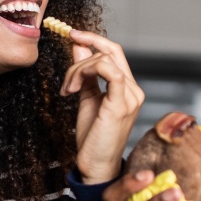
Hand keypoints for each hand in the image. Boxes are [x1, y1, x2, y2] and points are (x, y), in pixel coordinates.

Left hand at [60, 29, 144, 183]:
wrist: (95, 166)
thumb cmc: (93, 137)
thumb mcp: (86, 97)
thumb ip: (85, 73)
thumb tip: (78, 46)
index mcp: (127, 88)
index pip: (114, 51)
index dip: (94, 38)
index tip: (72, 34)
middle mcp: (134, 90)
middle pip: (110, 51)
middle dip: (81, 56)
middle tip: (66, 79)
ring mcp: (131, 97)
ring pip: (105, 60)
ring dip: (78, 69)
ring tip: (68, 89)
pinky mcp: (122, 105)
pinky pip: (111, 72)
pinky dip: (88, 71)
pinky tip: (74, 88)